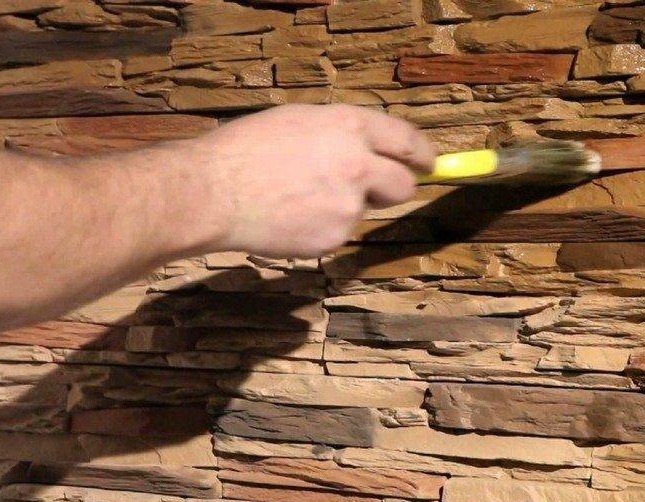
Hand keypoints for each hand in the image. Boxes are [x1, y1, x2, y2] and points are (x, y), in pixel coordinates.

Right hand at [178, 104, 435, 257]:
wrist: (215, 192)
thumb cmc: (245, 150)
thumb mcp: (298, 120)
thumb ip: (340, 133)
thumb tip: (368, 148)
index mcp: (350, 126)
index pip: (406, 140)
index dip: (422, 153)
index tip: (429, 162)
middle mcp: (359, 164)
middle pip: (403, 185)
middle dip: (394, 187)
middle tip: (374, 188)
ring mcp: (349, 205)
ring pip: (363, 210)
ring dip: (344, 206)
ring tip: (298, 196)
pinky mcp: (335, 237)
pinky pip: (338, 231)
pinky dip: (321, 227)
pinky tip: (289, 216)